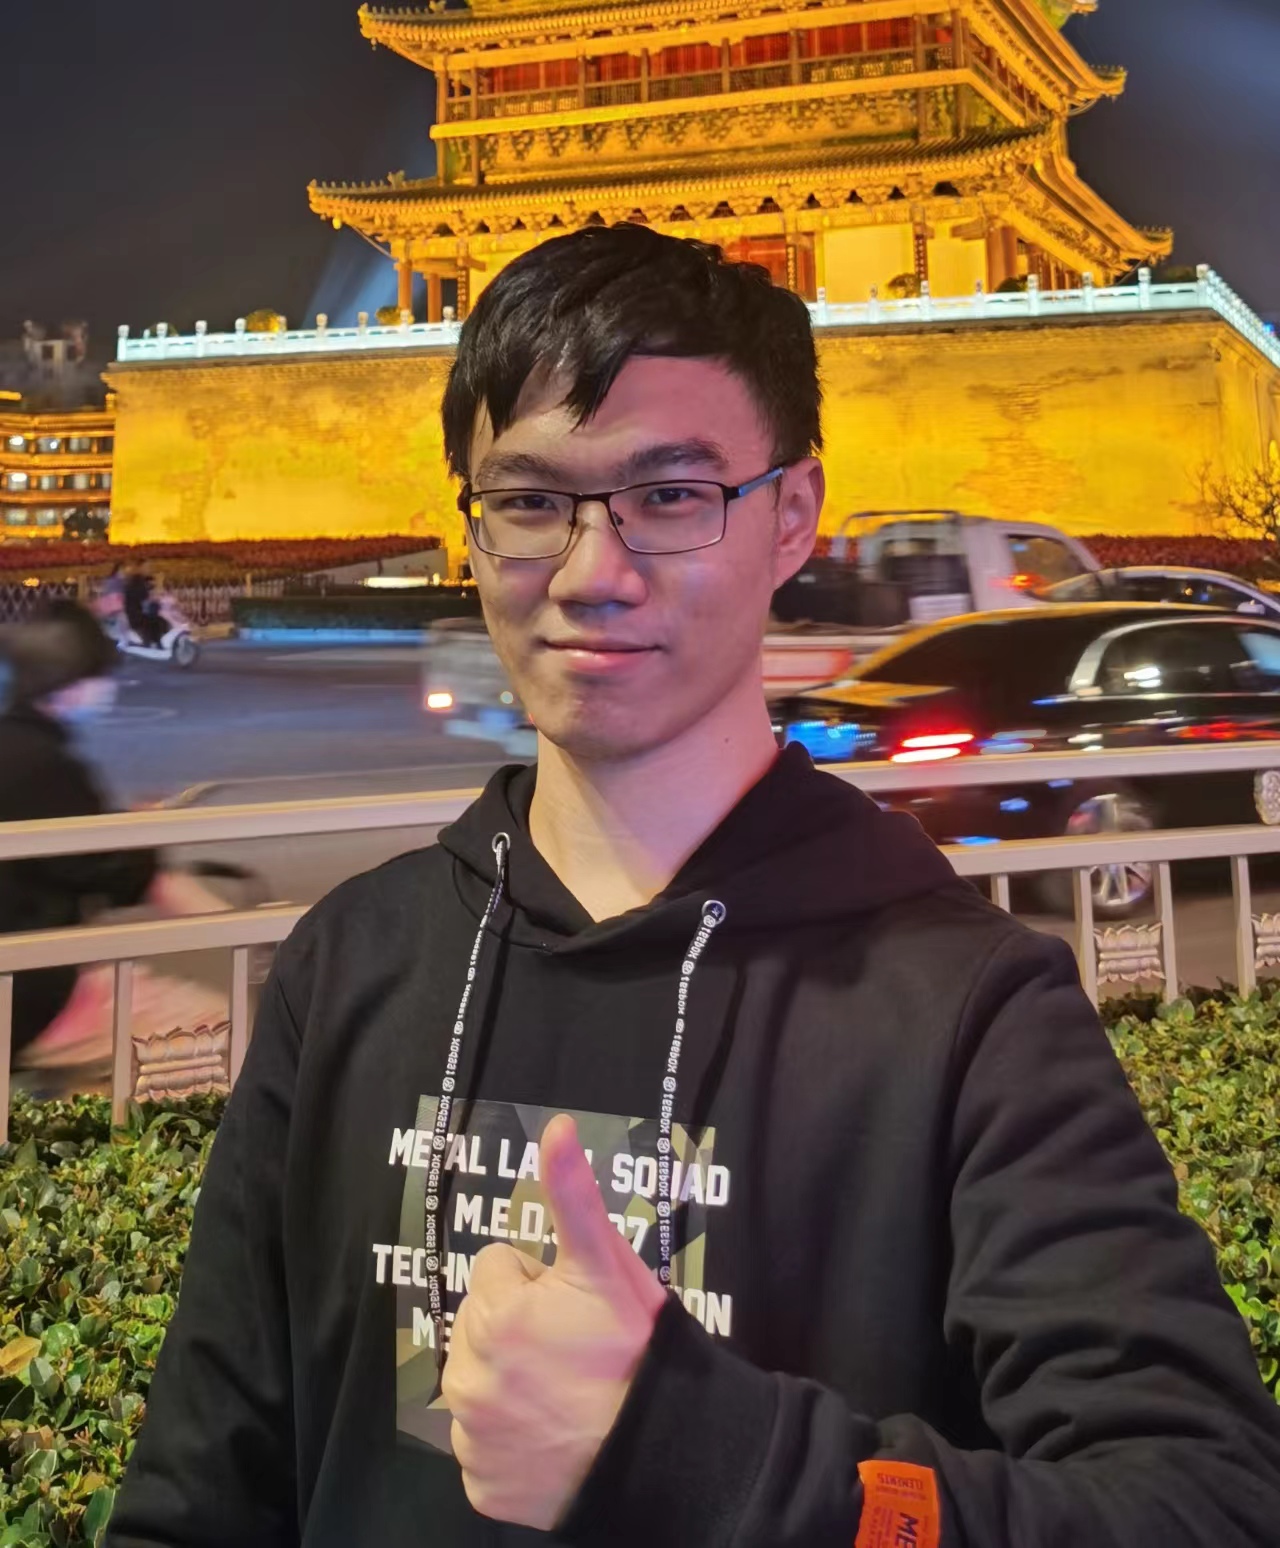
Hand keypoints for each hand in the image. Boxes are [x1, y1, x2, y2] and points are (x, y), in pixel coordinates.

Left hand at [442, 1113, 667, 1528]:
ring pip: (478, 1383)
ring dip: (508, 1380)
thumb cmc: (635, 1349)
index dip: (538, 1283)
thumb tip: (557, 1125)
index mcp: (494, 1314)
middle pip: (479, 1325)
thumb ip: (573, 1193)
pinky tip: (551, 1436)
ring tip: (564, 1393)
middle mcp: (467, 1375)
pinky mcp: (480, 1486)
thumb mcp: (607, 1264)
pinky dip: (510, 1441)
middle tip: (571, 1350)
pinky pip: (483, 1446)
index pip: (497, 1270)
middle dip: (516, 1328)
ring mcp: (472, 1436)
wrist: (662, 1451)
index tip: (573, 1308)